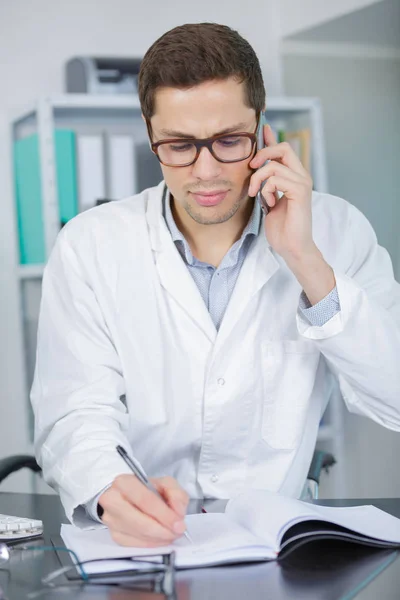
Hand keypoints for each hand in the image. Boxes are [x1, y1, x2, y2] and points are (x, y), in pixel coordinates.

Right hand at [99, 475, 188, 546]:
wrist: (129, 497)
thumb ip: (176, 493)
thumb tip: (178, 512)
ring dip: (158, 538)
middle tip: (177, 531)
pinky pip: (134, 545)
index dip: (164, 514)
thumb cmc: (147, 490)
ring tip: (171, 534)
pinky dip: (151, 544)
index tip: (178, 523)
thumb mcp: (165, 483)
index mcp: (124, 483)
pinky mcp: (114, 535)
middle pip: (138, 522)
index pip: (144, 500)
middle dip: (162, 530)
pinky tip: (160, 538)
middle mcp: (112, 501)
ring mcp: (111, 520)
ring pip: (137, 536)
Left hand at [248, 124, 314, 262]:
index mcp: (294, 176)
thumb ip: (265, 183)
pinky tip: (269, 203)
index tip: (261, 128)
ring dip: (258, 180)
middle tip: (251, 168)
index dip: (271, 138)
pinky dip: (267, 190)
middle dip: (262, 154)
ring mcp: (302, 183)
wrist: (292, 247)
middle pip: (282, 148)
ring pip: (274, 165)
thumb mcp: (268, 200)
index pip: (283, 149)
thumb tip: (255, 169)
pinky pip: (276, 179)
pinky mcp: (300, 192)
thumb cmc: (281, 228)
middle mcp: (301, 176)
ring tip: (256, 195)